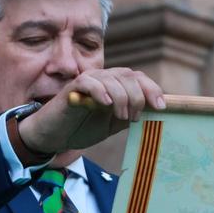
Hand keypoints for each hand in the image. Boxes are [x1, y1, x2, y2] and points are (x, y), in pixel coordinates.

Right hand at [18, 68, 164, 153]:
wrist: (53, 136)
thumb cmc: (81, 128)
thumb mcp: (111, 125)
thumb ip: (127, 116)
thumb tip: (151, 113)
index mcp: (115, 85)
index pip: (138, 78)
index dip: (152, 89)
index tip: (160, 107)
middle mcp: (103, 79)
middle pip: (129, 76)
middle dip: (137, 96)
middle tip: (134, 117)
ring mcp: (88, 81)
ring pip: (112, 79)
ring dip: (122, 97)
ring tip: (120, 116)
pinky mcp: (72, 88)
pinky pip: (89, 82)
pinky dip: (100, 91)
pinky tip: (106, 103)